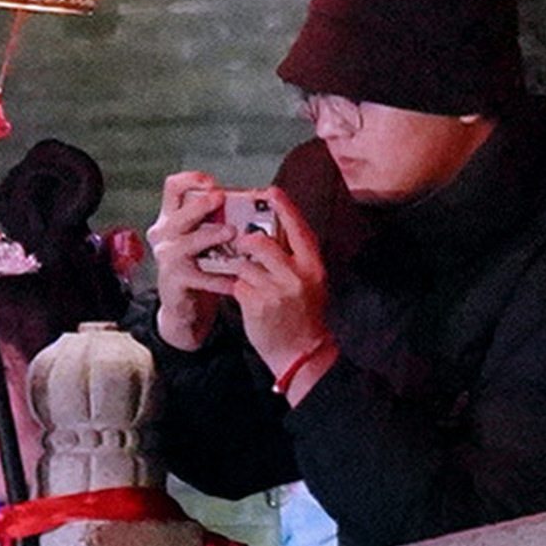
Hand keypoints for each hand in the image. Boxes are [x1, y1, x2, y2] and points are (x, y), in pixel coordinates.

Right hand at [149, 172, 230, 351]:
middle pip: (179, 213)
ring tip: (232, 233)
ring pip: (187, 242)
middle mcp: (164, 234)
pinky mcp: (174, 280)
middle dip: (201, 204)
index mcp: (172, 218)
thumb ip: (218, 219)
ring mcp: (166, 257)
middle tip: (222, 198)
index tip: (213, 183)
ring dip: (211, 235)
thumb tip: (254, 201)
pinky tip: (236, 279)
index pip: (173, 187)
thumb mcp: (204, 237)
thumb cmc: (200, 265)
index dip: (191, 180)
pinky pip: (199, 276)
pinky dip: (219, 278)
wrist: (185, 306)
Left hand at [226, 200, 331, 383]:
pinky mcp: (256, 304)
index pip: (298, 227)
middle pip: (262, 242)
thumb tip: (272, 233)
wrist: (302, 354)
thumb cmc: (304, 316)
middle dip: (245, 239)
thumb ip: (295, 259)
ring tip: (232, 265)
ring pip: (244, 262)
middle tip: (238, 239)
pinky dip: (231, 283)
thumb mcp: (310, 283)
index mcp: (313, 266)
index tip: (269, 191)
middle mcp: (296, 275)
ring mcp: (275, 290)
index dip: (284, 206)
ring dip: (234, 263)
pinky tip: (232, 287)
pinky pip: (236, 283)